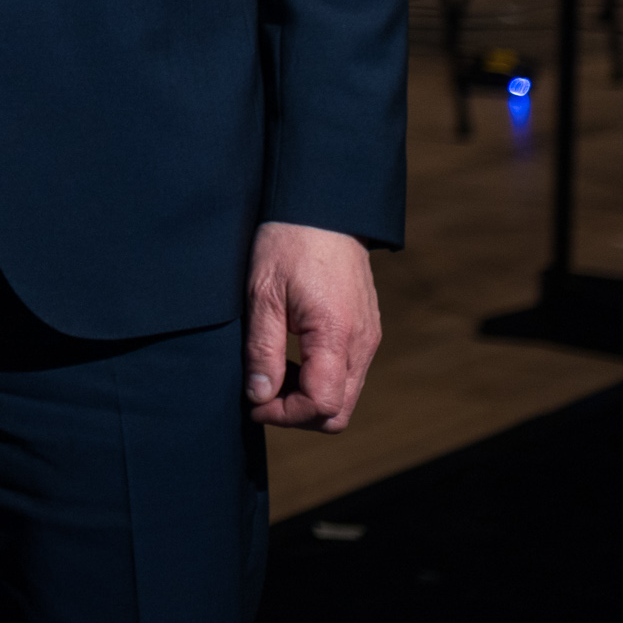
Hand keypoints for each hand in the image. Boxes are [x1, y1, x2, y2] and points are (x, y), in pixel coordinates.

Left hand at [244, 220, 379, 431]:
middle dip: (297, 414)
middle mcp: (362, 343)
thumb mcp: (263, 294)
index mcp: (337, 334)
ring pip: (345, 396)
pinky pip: (348, 374)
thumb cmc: (288, 243)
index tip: (253, 402)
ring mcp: (369, 338)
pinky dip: (320, 380)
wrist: (323, 208)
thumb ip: (263, 349)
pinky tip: (292, 357)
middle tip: (260, 392)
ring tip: (272, 371)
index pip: (322, 405)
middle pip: (339, 411)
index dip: (284, 414)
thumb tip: (259, 395)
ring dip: (308, 397)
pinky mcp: (367, 331)